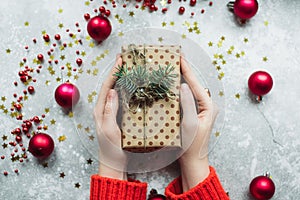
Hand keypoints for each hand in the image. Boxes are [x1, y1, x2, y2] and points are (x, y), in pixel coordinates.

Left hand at [94, 55, 126, 179]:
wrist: (113, 164)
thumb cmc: (112, 150)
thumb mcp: (110, 130)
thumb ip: (109, 111)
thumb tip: (112, 91)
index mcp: (99, 111)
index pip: (106, 87)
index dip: (113, 73)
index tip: (120, 61)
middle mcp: (102, 110)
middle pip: (109, 86)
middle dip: (115, 72)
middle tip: (124, 60)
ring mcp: (108, 113)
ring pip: (113, 91)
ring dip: (119, 79)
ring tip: (127, 69)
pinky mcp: (114, 117)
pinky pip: (118, 100)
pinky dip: (123, 90)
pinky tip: (130, 87)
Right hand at [179, 56, 217, 190]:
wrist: (193, 160)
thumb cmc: (192, 145)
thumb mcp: (190, 124)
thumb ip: (188, 104)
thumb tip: (184, 86)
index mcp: (208, 106)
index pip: (195, 84)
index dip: (187, 70)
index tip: (180, 57)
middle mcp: (206, 105)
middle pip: (194, 84)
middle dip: (185, 71)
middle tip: (176, 57)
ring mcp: (201, 109)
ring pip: (191, 90)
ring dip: (183, 78)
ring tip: (174, 66)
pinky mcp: (195, 113)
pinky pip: (187, 97)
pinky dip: (180, 89)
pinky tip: (173, 83)